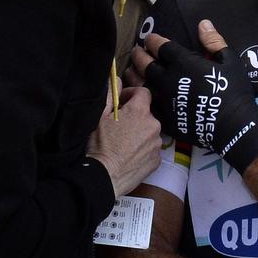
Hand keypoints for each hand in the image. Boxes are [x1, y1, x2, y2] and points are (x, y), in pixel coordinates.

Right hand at [86, 82, 161, 197]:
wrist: (104, 177)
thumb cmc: (99, 146)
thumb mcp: (99, 116)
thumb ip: (110, 95)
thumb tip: (116, 80)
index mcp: (140, 111)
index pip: (144, 92)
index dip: (132, 95)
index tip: (122, 103)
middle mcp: (153, 125)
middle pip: (147, 114)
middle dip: (135, 116)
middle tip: (119, 126)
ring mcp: (157, 144)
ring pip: (150, 131)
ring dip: (139, 133)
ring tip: (123, 143)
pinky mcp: (157, 160)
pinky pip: (151, 148)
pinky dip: (143, 149)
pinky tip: (129, 155)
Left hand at [132, 20, 257, 171]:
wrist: (233, 126)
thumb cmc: (234, 91)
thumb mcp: (229, 61)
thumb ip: (213, 42)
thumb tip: (203, 23)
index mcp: (183, 63)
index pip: (160, 46)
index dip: (152, 40)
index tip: (150, 39)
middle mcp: (169, 79)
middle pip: (145, 63)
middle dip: (139, 55)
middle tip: (137, 51)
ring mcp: (164, 99)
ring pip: (140, 84)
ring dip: (134, 75)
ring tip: (131, 70)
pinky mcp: (165, 118)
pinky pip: (147, 106)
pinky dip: (141, 98)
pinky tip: (139, 95)